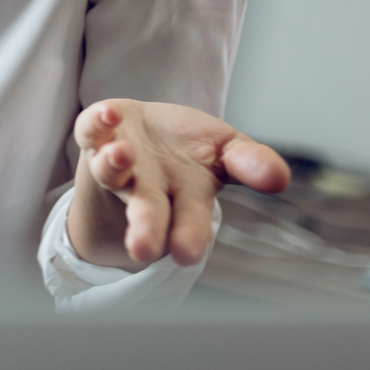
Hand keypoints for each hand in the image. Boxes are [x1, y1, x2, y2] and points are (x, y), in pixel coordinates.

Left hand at [66, 99, 290, 269]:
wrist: (144, 132)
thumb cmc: (192, 148)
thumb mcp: (230, 151)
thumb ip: (250, 163)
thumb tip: (279, 178)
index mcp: (185, 199)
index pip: (190, 222)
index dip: (189, 236)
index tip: (185, 254)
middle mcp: (148, 187)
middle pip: (147, 210)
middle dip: (146, 228)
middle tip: (142, 250)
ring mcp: (120, 161)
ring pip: (112, 172)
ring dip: (115, 166)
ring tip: (121, 157)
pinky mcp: (97, 134)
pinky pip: (91, 130)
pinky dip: (97, 124)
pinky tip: (108, 114)